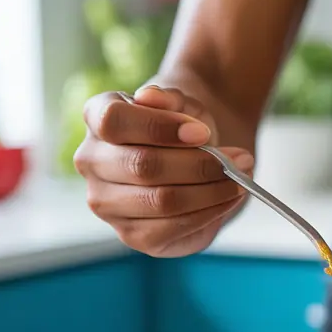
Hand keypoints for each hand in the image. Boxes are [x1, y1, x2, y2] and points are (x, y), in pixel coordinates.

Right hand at [74, 85, 252, 257]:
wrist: (199, 156)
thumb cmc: (186, 126)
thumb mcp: (186, 104)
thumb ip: (170, 99)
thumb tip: (150, 97)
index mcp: (97, 117)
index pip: (114, 121)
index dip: (160, 128)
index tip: (203, 133)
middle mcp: (90, 160)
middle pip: (143, 166)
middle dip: (200, 165)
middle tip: (240, 160)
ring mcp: (105, 201)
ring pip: (160, 201)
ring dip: (211, 191)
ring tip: (240, 180)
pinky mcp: (130, 234)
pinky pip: (170, 228)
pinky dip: (208, 213)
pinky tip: (228, 199)